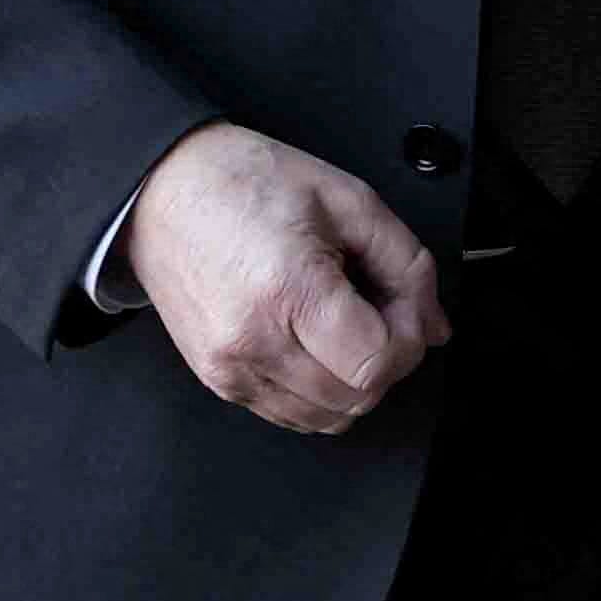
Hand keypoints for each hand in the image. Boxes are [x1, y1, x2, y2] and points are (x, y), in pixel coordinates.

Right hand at [122, 121, 449, 436]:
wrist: (165, 190)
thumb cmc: (246, 183)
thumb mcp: (350, 201)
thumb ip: (408, 265)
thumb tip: (435, 327)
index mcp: (290, 292)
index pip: (377, 363)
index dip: (410, 338)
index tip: (405, 305)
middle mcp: (253, 343)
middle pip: (357, 397)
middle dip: (389, 358)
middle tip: (379, 307)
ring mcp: (229, 369)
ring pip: (327, 417)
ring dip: (355, 380)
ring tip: (345, 322)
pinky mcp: (217, 381)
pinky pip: (290, 414)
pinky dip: (320, 390)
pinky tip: (317, 342)